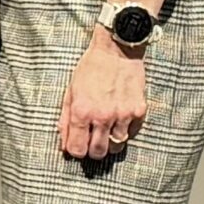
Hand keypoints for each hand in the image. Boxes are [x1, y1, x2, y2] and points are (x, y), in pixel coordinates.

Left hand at [59, 31, 147, 162]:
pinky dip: (125, 132)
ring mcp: (122, 115)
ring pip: (116, 147)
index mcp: (81, 111)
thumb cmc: (90, 69)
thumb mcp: (70, 91)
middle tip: (92, 142)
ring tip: (106, 131)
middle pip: (97, 152)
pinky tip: (119, 120)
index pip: (77, 149)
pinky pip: (131, 134)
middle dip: (92, 151)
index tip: (77, 146)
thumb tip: (64, 143)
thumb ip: (65, 119)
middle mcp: (102, 116)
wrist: (116, 50)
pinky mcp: (138, 111)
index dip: (76, 151)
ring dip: (110, 143)